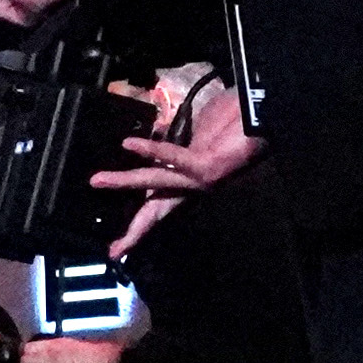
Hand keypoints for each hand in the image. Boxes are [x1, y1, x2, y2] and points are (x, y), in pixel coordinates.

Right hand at [91, 75, 262, 255]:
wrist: (265, 112)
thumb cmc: (236, 118)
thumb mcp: (200, 129)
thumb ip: (178, 135)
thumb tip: (155, 128)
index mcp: (192, 178)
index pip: (160, 203)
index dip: (139, 224)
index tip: (119, 248)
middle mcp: (196, 183)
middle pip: (157, 208)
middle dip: (135, 229)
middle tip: (114, 250)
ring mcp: (202, 176)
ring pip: (157, 182)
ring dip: (126, 181)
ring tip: (97, 180)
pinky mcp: (208, 165)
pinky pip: (176, 158)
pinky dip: (153, 150)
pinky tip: (129, 144)